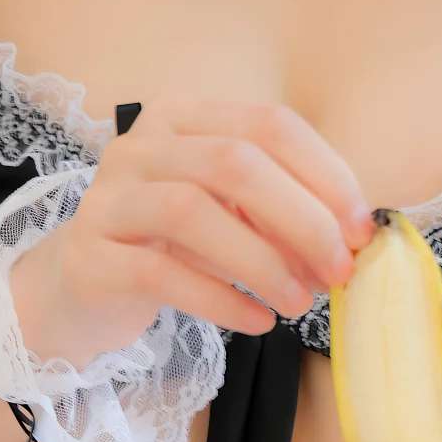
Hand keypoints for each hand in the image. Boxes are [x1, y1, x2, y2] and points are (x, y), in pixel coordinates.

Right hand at [9, 96, 376, 368]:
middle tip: (338, 272)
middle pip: (235, 163)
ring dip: (261, 262)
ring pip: (193, 212)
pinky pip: (161, 272)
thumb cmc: (168, 249)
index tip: (361, 231)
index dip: (325, 176)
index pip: (269, 125)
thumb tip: (350, 241)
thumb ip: (281, 217)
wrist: (80, 291)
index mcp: (186, 119)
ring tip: (297, 304)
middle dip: (301, 220)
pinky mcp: (93, 257)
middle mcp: (141, 146)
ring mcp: (110, 198)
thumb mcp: (229, 219)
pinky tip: (257, 322)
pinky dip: (221, 300)